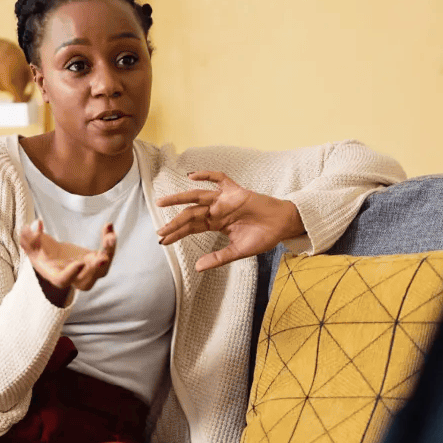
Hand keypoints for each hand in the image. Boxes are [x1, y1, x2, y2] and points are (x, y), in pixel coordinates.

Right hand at [19, 219, 115, 306]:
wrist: (51, 255)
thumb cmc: (39, 251)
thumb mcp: (30, 243)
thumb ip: (29, 235)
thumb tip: (37, 224)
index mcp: (56, 276)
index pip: (64, 280)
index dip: (71, 274)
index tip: (79, 263)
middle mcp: (74, 278)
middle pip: (87, 281)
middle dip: (96, 270)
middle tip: (103, 257)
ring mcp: (87, 270)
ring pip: (102, 269)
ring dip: (108, 253)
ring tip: (110, 236)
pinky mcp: (96, 260)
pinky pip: (107, 253)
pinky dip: (109, 241)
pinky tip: (109, 226)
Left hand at [156, 172, 304, 271]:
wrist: (282, 226)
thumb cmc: (263, 237)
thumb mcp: (237, 251)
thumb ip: (218, 258)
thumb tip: (197, 268)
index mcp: (216, 223)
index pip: (191, 227)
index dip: (177, 233)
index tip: (162, 241)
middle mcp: (217, 210)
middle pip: (191, 213)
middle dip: (175, 222)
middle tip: (159, 230)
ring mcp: (225, 199)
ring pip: (198, 196)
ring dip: (180, 198)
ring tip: (162, 202)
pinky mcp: (236, 191)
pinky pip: (220, 178)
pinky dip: (206, 175)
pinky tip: (191, 176)